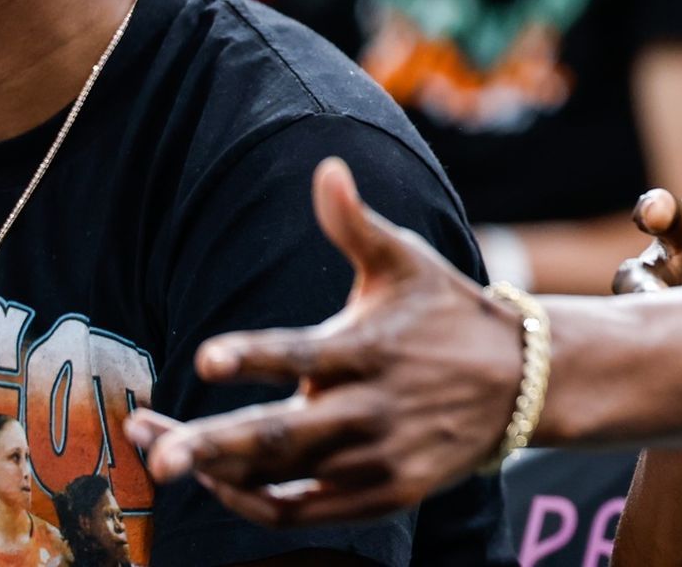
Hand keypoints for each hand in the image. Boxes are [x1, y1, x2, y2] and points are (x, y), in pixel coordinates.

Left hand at [124, 158, 524, 526]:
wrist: (523, 380)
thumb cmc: (447, 312)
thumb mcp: (406, 263)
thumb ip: (354, 223)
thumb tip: (326, 168)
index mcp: (371, 346)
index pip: (304, 353)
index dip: (255, 356)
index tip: (207, 359)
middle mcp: (373, 407)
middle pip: (282, 437)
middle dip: (214, 447)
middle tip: (159, 457)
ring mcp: (380, 458)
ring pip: (283, 480)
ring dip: (217, 473)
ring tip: (158, 450)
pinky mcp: (387, 494)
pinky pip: (305, 512)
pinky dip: (256, 505)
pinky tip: (220, 482)